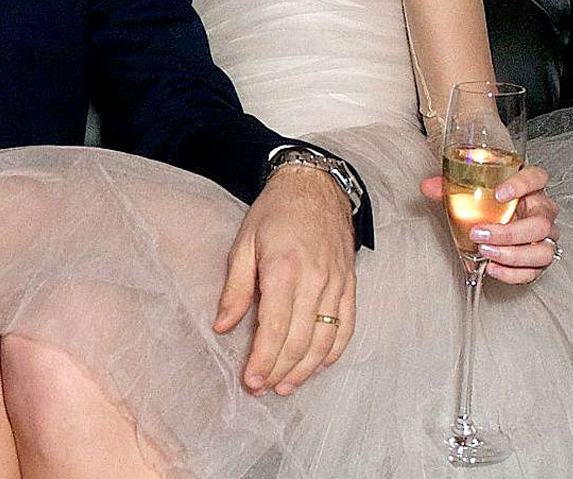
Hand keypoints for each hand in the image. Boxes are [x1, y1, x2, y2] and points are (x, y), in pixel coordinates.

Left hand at [213, 165, 355, 395]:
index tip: (250, 380)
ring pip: (325, 340)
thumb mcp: (244, 242)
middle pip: (300, 340)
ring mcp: (337, 283)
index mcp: (284, 267)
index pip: (275, 327)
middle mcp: (315, 280)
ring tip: (285, 385)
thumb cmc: (275, 211)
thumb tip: (222, 326)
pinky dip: (333, 352)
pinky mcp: (350, 284)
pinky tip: (316, 366)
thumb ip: (235, 288)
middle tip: (261, 387)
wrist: (315, 185)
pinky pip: (346, 327)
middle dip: (279, 370)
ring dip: (305, 369)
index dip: (263, 359)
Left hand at [421, 164, 559, 282]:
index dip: (521, 185)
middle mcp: (542, 211)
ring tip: (485, 252)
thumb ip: (449, 185)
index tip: (499, 194)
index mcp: (530, 187)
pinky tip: (492, 267)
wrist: (504, 216)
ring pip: (542, 250)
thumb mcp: (474, 188)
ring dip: (512, 255)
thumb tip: (427, 187)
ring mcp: (545, 237)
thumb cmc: (492, 200)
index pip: (537, 178)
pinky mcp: (539, 258)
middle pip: (540, 224)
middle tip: (479, 233)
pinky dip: (513, 273)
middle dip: (509, 232)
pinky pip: (535, 271)